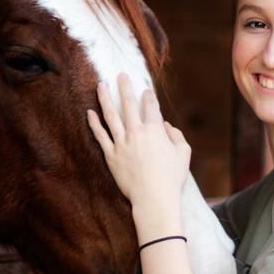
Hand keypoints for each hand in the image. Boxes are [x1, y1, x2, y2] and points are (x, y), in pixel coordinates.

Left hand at [87, 73, 190, 217]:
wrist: (153, 199)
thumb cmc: (171, 178)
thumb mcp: (183, 154)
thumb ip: (175, 135)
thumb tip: (165, 125)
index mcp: (155, 130)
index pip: (150, 105)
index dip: (148, 96)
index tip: (146, 91)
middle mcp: (136, 132)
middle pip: (128, 103)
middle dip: (125, 86)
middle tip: (121, 75)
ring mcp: (121, 143)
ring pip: (110, 115)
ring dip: (105, 98)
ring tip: (100, 85)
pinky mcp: (111, 156)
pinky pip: (100, 135)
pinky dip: (94, 123)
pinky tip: (89, 113)